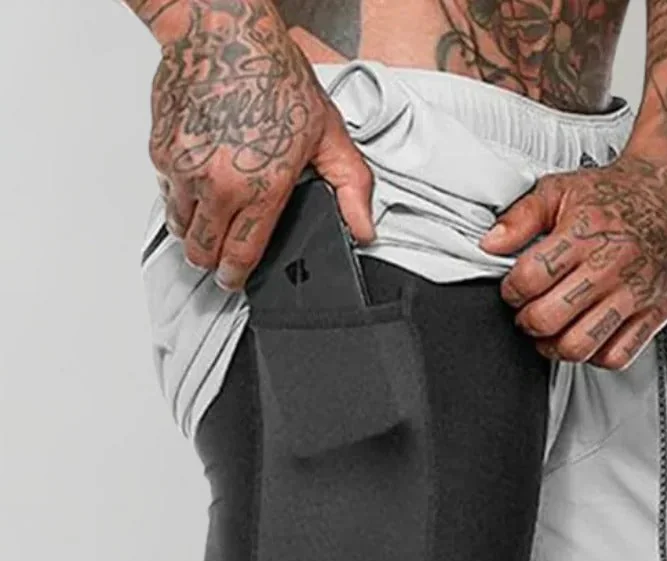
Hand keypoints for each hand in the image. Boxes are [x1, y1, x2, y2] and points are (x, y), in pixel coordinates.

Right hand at [148, 2, 374, 290]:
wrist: (224, 34)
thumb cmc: (275, 78)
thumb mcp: (330, 136)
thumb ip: (351, 188)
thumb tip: (364, 230)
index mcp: (261, 188)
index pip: (240, 255)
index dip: (235, 276)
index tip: (233, 280)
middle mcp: (217, 184)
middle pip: (202, 251)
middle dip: (211, 260)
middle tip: (220, 258)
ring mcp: (183, 168)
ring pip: (179, 225)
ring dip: (193, 230)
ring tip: (212, 220)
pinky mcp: (161, 150)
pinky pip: (166, 192)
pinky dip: (179, 195)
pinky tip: (199, 181)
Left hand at [480, 153, 666, 369]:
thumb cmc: (617, 193)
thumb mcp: (561, 189)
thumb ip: (521, 216)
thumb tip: (491, 243)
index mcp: (586, 234)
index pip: (531, 279)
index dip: (512, 290)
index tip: (514, 289)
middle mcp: (611, 266)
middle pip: (550, 318)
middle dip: (527, 321)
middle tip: (528, 312)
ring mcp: (635, 293)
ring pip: (581, 344)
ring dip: (554, 346)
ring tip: (551, 332)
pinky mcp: (656, 312)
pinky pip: (618, 355)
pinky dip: (595, 356)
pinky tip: (586, 337)